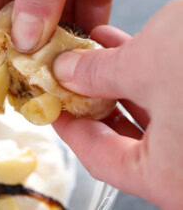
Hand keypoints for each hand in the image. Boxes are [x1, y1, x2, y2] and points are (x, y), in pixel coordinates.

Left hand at [53, 0, 182, 208]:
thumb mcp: (148, 63)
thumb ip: (98, 73)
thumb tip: (64, 71)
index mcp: (173, 179)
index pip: (100, 158)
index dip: (69, 128)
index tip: (50, 105)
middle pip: (123, 136)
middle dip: (92, 98)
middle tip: (68, 74)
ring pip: (148, 111)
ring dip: (115, 77)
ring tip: (90, 47)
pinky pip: (171, 95)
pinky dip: (144, 69)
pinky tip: (121, 40)